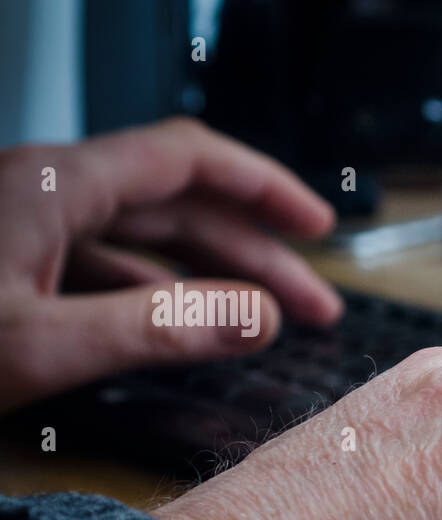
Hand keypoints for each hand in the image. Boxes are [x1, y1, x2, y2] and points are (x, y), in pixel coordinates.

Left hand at [0, 117, 340, 413]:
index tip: (318, 226)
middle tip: (314, 304)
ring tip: (265, 321)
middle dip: (254, 251)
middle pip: (176, 204)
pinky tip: (183, 324)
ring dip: (211, 274)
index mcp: (53, 186)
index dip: (264, 188)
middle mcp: (42, 190)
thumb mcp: (41, 345)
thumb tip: (258, 318)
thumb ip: (155, 328)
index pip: (189, 160)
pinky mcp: (10, 259)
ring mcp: (24, 223)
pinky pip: (104, 261)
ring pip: (142, 235)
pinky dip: (159, 290)